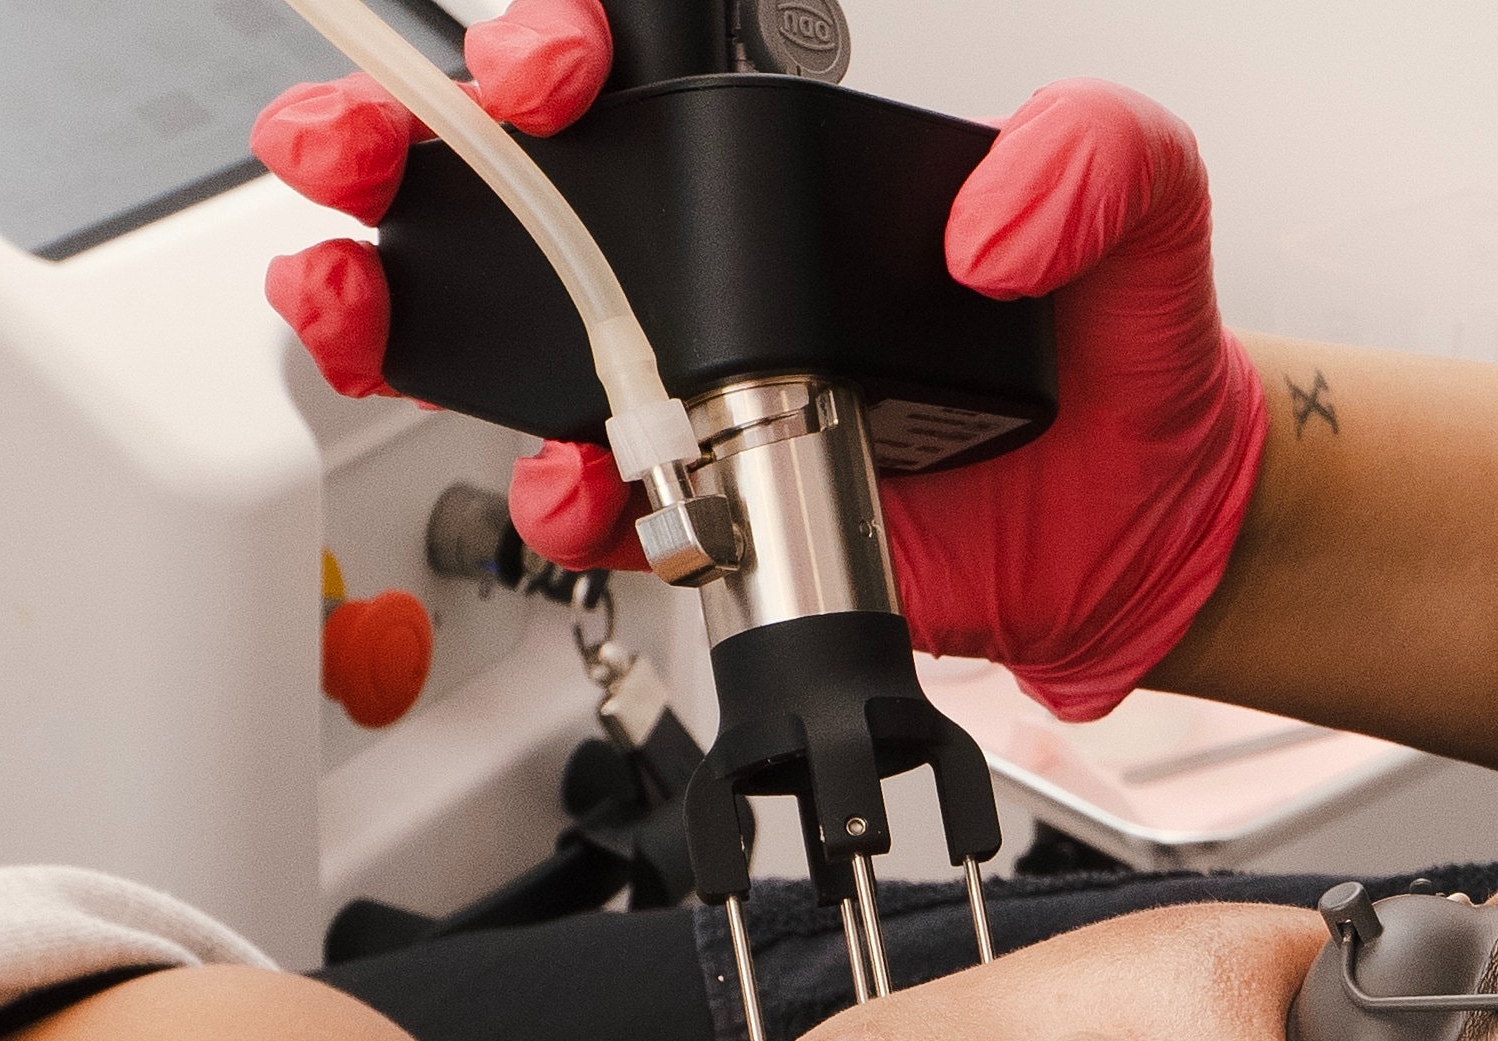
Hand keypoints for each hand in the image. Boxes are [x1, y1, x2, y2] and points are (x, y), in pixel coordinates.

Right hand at [257, 10, 1264, 720]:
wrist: (1144, 528)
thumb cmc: (1128, 359)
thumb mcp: (1150, 209)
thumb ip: (1093, 162)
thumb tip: (988, 220)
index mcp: (799, 183)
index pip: (642, 87)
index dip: (556, 54)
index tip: (548, 72)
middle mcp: (728, 276)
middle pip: (529, 199)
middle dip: (407, 155)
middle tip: (347, 146)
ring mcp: (704, 390)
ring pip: (518, 344)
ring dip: (409, 317)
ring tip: (357, 305)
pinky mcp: (712, 500)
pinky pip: (600, 497)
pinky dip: (562, 494)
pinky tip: (578, 482)